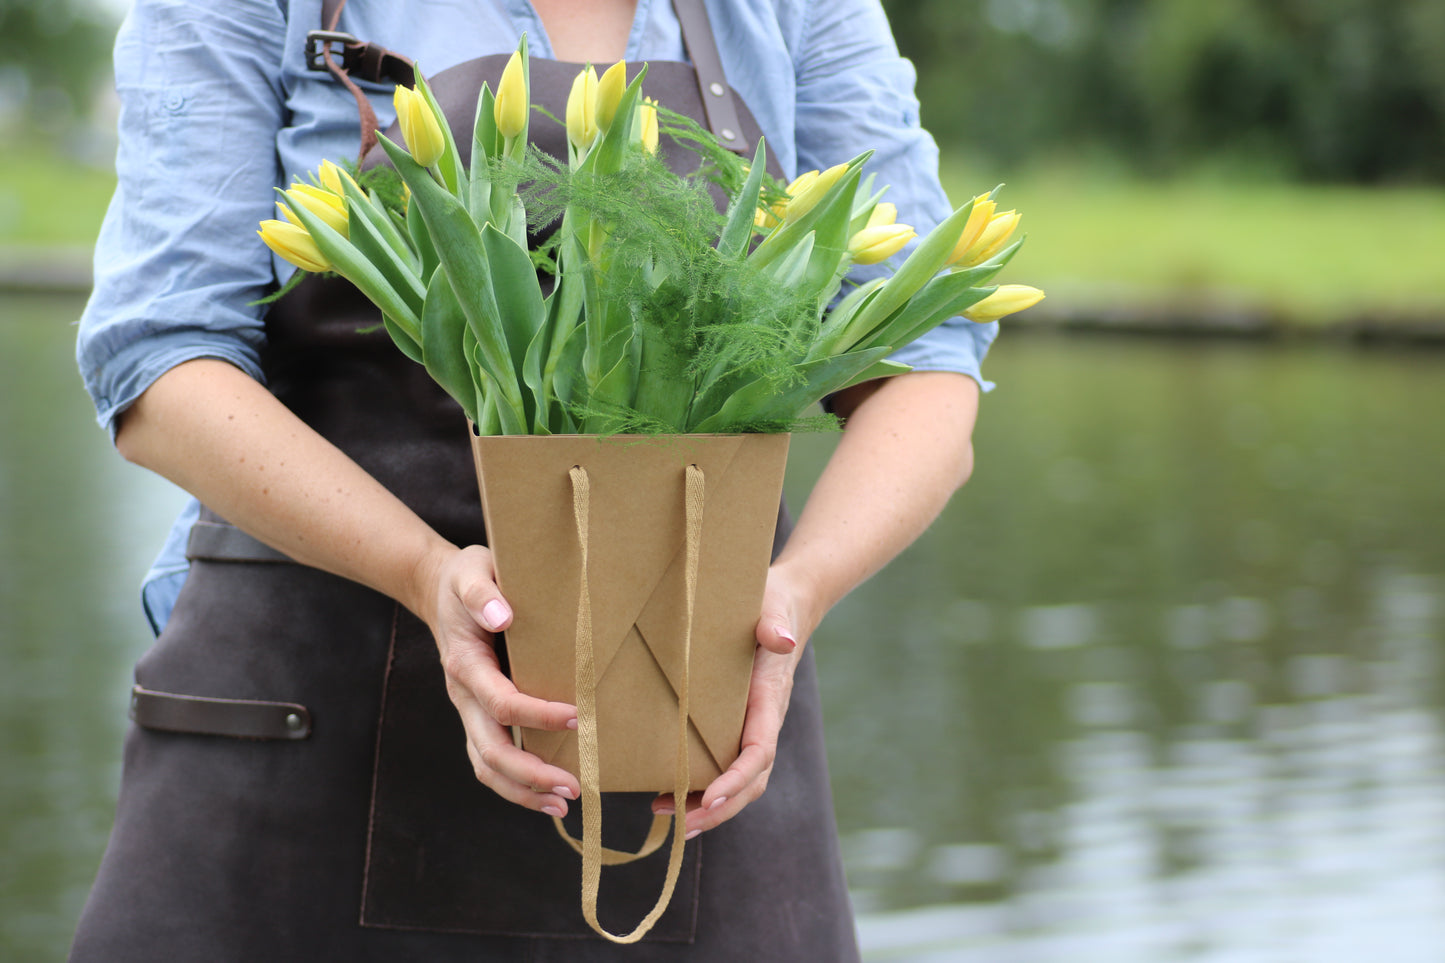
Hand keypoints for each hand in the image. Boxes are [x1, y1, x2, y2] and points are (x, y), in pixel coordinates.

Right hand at [424, 544, 581, 816]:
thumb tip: (502, 615)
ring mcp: (469, 710)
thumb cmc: (465, 579)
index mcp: (466, 665)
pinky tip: (547, 793)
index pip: (501, 701)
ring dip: (523, 790)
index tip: (577, 716)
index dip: (538, 715)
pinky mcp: (478, 716)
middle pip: (491, 750)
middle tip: (574, 785)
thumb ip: (483, 592)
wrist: (439, 590)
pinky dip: (517, 783)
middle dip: (531, 774)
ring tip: (564, 803)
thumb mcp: (471, 572)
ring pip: (487, 765)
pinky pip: (491, 759)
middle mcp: (464, 695)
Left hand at [650, 561, 819, 835]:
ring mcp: (749, 727)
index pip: (759, 751)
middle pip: (750, 782)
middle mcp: (762, 721)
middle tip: (683, 825)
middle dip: (720, 808)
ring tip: (668, 819)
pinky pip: (722, 765)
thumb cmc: (773, 605)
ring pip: (737, 781)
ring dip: (707, 807)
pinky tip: (667, 794)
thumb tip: (783, 640)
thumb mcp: (772, 608)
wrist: (783, 605)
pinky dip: (699, 787)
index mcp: (769, 700)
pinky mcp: (734, 725)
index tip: (710, 796)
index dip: (736, 778)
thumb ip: (774, 625)